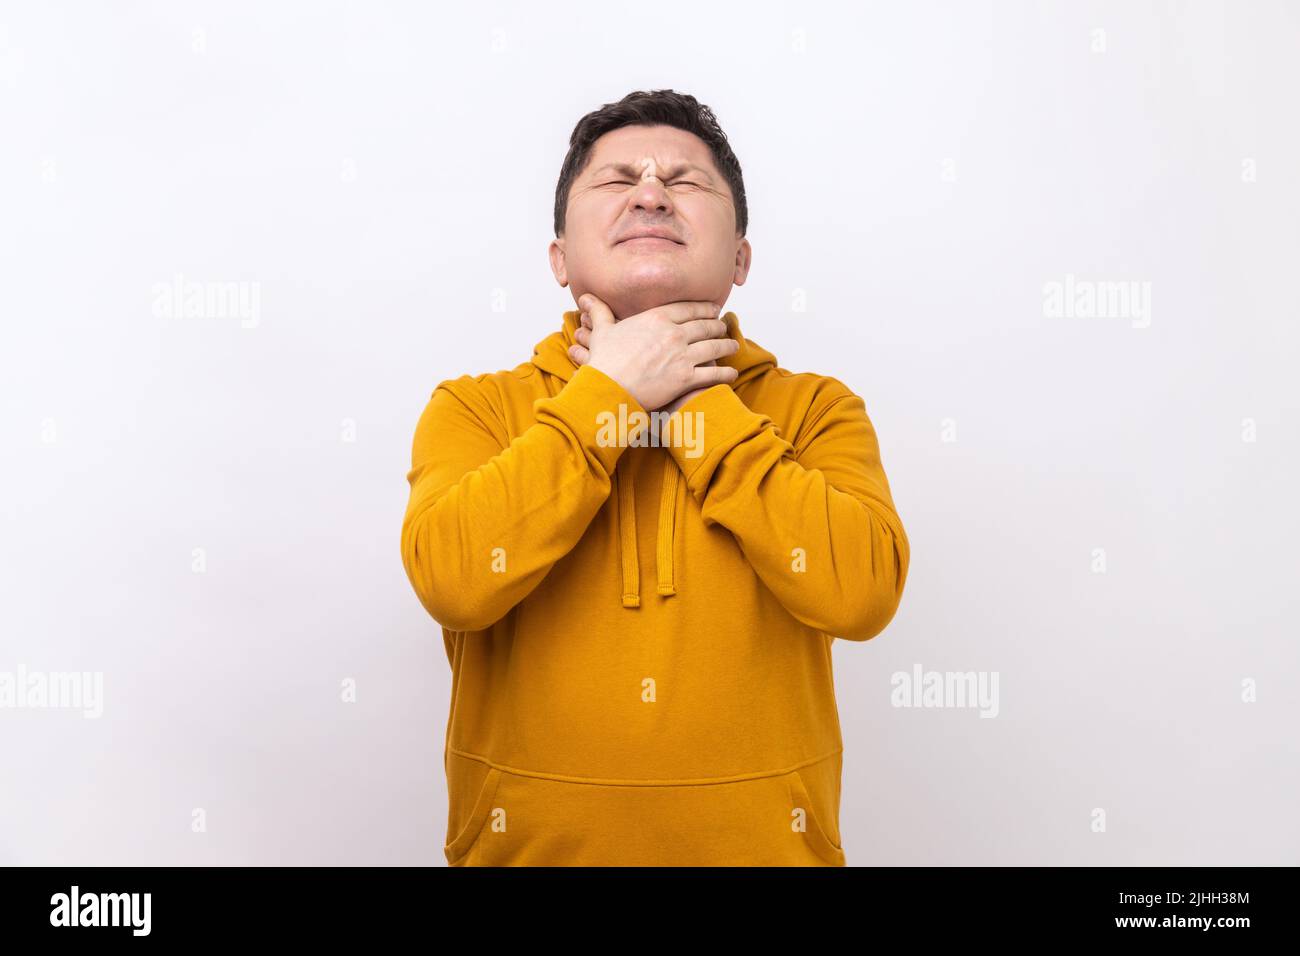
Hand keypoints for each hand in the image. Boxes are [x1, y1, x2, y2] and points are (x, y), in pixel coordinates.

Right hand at [566, 293, 737, 410]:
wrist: (608, 388)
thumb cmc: (604, 361)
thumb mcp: (602, 331)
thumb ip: (600, 312)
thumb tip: (586, 297)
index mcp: (656, 318)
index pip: (688, 308)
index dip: (704, 308)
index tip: (713, 309)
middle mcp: (674, 333)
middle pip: (705, 326)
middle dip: (717, 326)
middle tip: (723, 327)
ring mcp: (682, 355)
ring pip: (714, 347)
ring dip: (726, 346)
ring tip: (732, 346)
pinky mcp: (686, 378)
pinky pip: (713, 373)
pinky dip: (725, 373)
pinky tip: (731, 374)